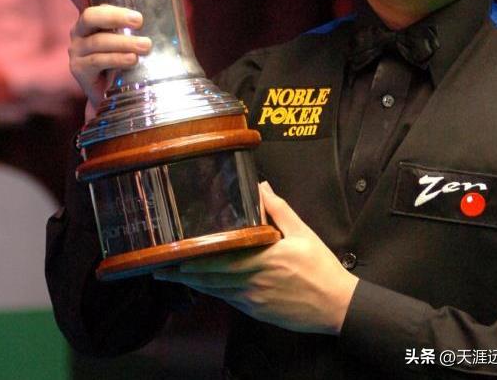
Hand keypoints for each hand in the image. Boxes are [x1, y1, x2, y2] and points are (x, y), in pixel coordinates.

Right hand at [67, 0, 151, 113]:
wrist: (120, 92)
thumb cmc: (131, 54)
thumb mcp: (142, 29)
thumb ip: (156, 6)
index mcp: (93, 14)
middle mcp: (81, 29)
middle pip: (89, 15)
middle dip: (115, 15)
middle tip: (140, 20)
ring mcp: (78, 49)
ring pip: (98, 41)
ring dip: (124, 42)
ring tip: (146, 46)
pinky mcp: (79, 69)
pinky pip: (97, 61)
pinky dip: (116, 59)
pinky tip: (132, 60)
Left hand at [154, 182, 358, 334]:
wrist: (335, 305)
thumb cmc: (320, 267)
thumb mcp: (303, 232)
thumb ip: (279, 209)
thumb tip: (260, 185)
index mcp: (262, 258)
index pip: (220, 257)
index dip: (194, 257)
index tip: (175, 250)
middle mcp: (252, 281)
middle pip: (210, 277)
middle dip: (183, 273)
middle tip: (161, 267)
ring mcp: (252, 299)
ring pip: (216, 291)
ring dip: (194, 283)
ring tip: (173, 276)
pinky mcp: (257, 311)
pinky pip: (229, 300)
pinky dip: (213, 292)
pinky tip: (204, 286)